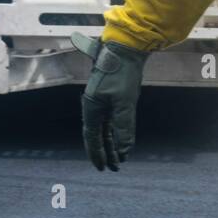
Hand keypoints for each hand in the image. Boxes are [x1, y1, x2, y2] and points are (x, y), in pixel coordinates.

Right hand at [71, 32, 149, 170]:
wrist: (126, 49)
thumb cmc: (122, 73)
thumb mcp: (125, 102)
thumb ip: (124, 127)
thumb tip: (125, 149)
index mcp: (92, 107)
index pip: (92, 137)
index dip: (96, 154)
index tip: (102, 168)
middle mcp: (94, 106)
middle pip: (97, 135)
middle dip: (105, 152)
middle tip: (112, 168)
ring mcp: (102, 101)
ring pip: (105, 128)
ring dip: (111, 143)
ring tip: (119, 159)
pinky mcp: (112, 96)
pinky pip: (111, 119)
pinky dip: (116, 131)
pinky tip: (122, 140)